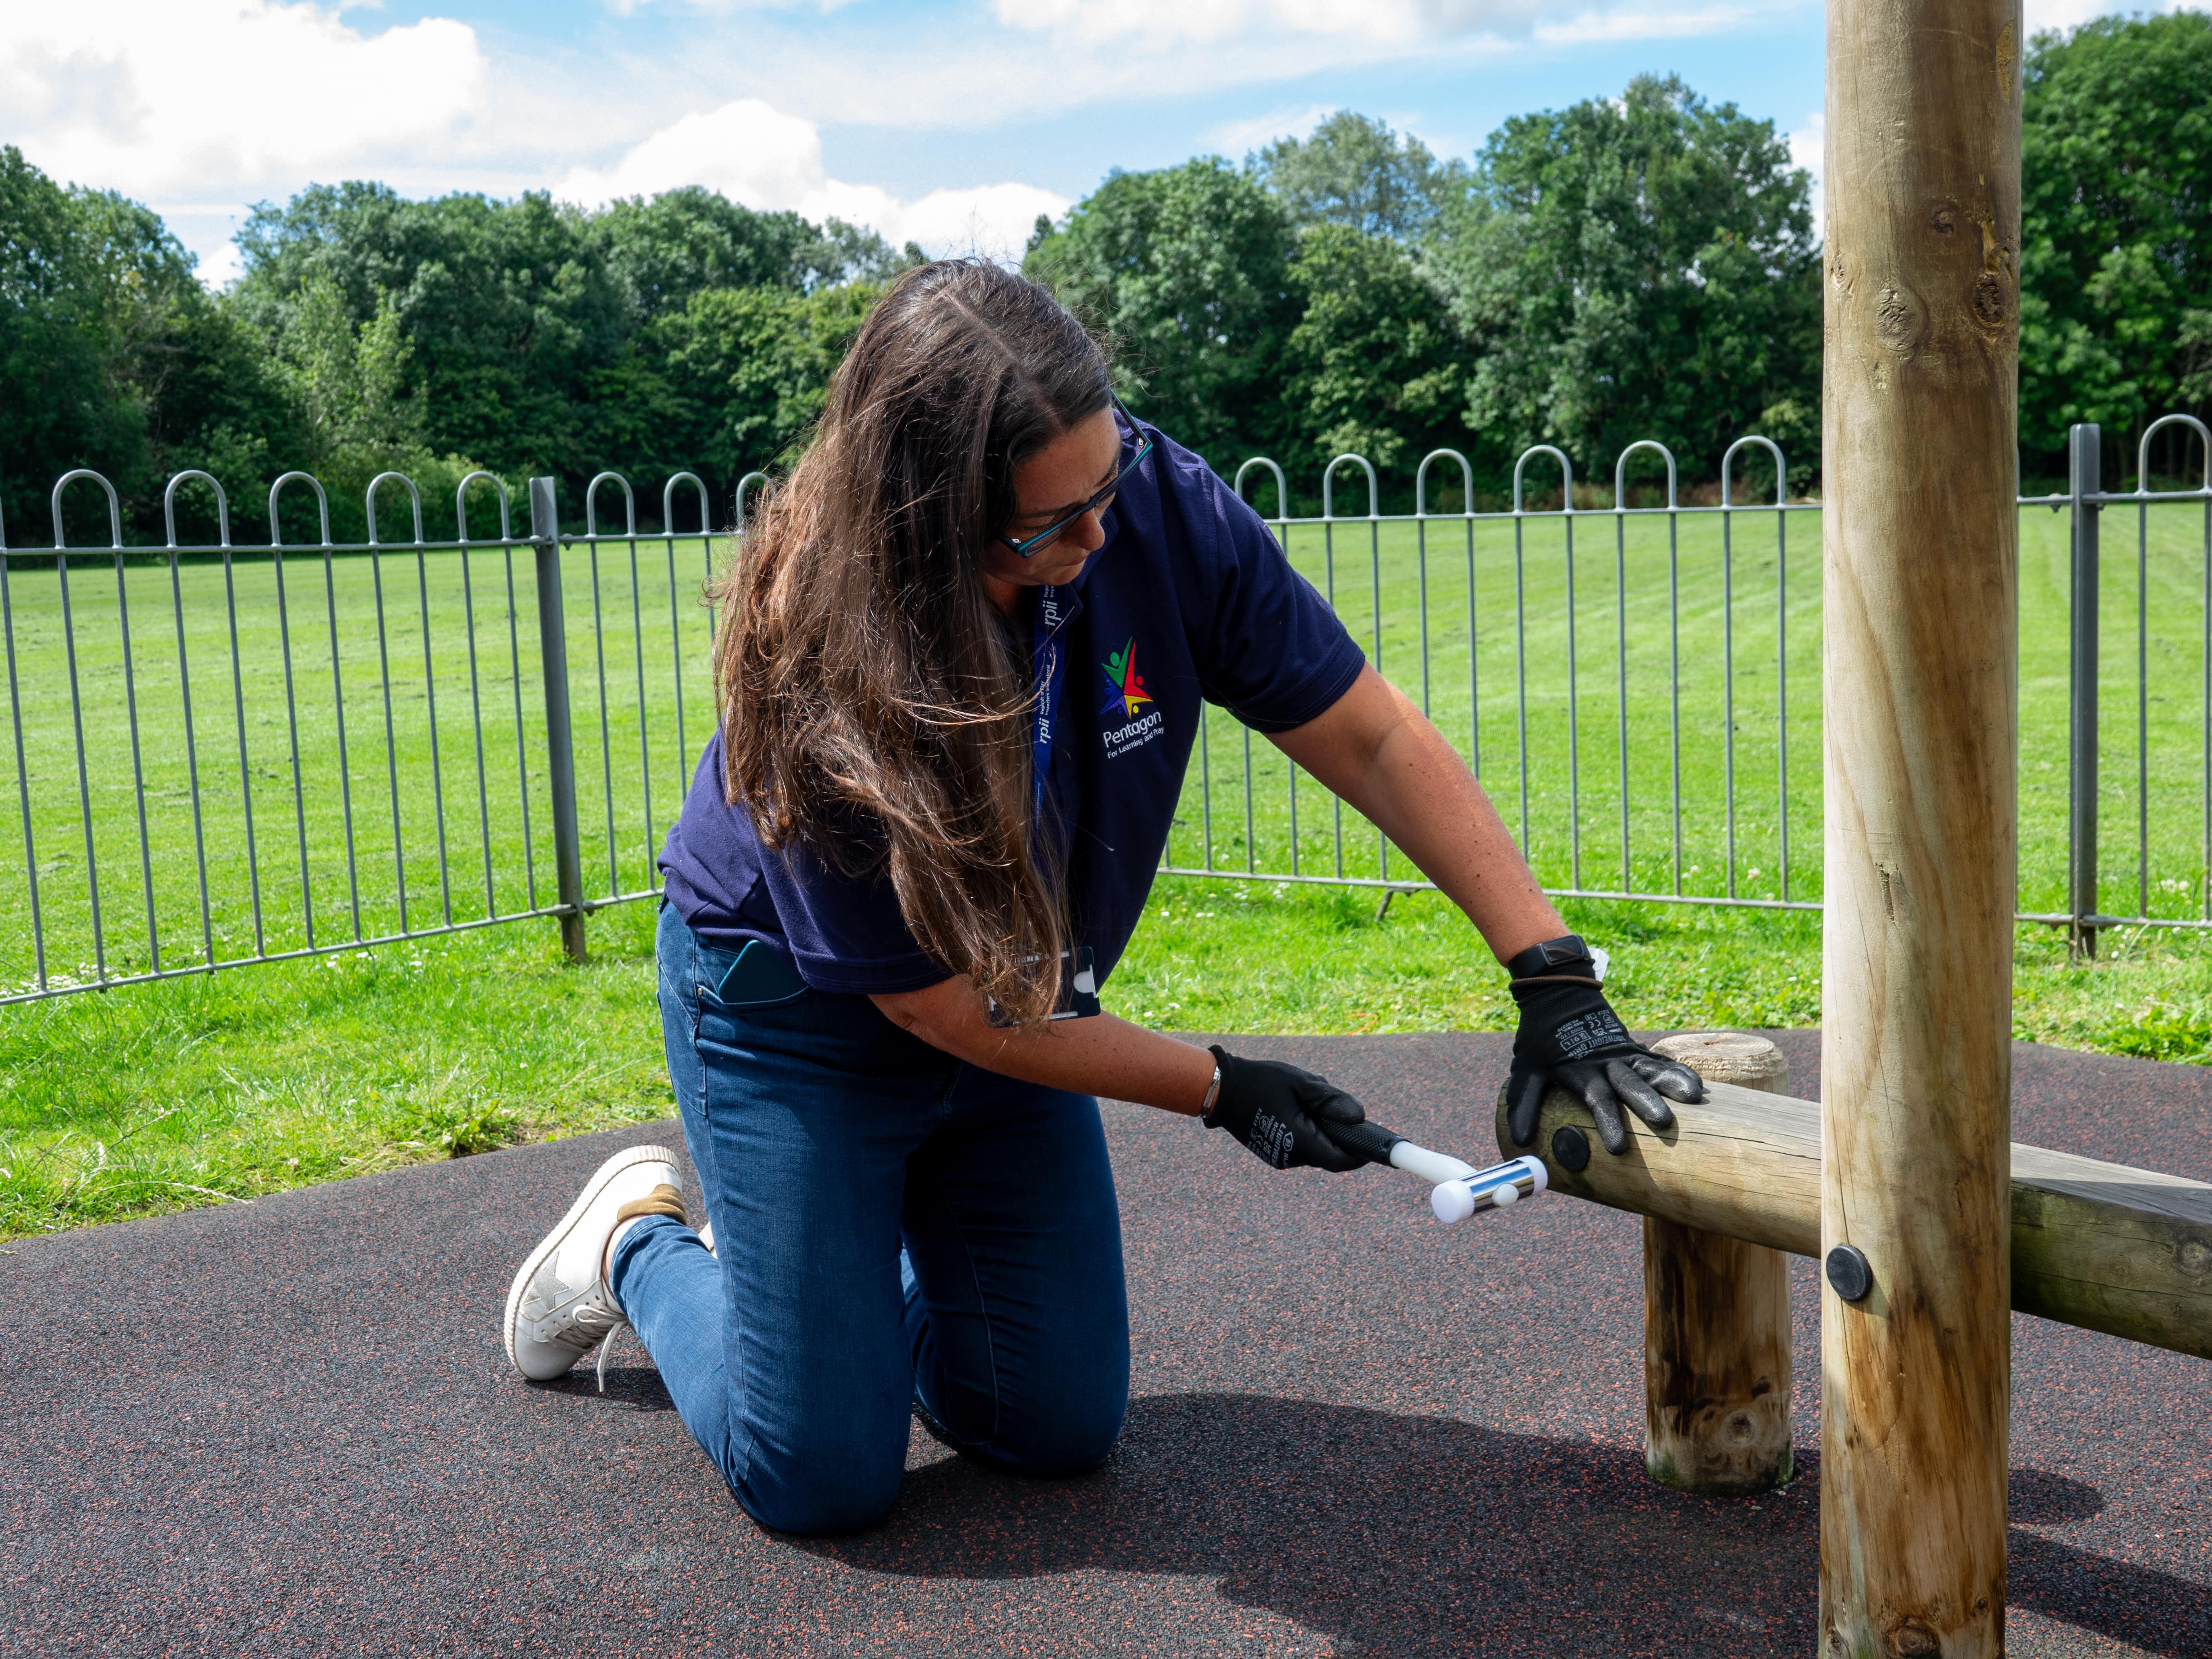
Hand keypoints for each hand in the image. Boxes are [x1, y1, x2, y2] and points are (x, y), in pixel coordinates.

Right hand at [1204, 1046, 1380, 1171]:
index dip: (1360, 1154)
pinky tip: (1293, 1107)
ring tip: (1305, 1099)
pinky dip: (1306, 1130)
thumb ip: (1331, 1100)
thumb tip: (1360, 1117)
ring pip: (1315, 1148)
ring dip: (1320, 1129)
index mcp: (1299, 1140)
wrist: (1221, 1089)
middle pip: (1329, 1153)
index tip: (1374, 1143)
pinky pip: (1300, 1145)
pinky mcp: (1273, 1152)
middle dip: (1338, 1132)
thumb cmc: (1261, 1082)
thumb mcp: (1301, 1083)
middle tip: (1334, 1105)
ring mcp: (1279, 1157)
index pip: (1340, 1160)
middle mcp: (1290, 1156)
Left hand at [1502, 935, 1704, 1154]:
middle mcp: (1606, 1061)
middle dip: (1647, 1103)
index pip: (1597, 1098)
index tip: (1619, 1149)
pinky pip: (1661, 1061)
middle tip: (1664, 1123)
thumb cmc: (1540, 1037)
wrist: (1557, 994)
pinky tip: (1699, 1087)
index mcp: (1580, 1069)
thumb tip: (1519, 1140)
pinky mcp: (1634, 1048)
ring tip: (1693, 1099)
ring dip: (1672, 1083)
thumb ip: (1523, 1103)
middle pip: (1629, 1084)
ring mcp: (1624, 1053)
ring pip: (1651, 1069)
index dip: (1608, 1122)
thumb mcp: (1525, 1069)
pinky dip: (1679, 1072)